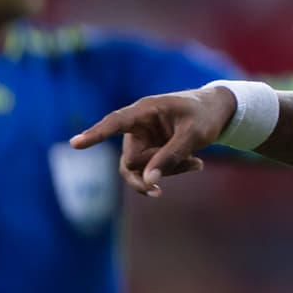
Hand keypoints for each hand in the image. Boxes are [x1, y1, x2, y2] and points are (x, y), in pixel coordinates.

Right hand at [70, 86, 237, 196]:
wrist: (217, 111)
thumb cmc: (205, 115)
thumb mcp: (194, 135)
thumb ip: (172, 156)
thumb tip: (148, 182)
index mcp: (145, 110)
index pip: (115, 122)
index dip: (95, 134)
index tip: (75, 144)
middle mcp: (137, 126)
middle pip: (132, 160)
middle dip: (158, 169)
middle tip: (194, 165)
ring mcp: (141, 140)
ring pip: (140, 170)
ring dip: (167, 172)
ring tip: (198, 163)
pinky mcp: (149, 151)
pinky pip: (149, 171)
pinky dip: (170, 171)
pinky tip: (197, 164)